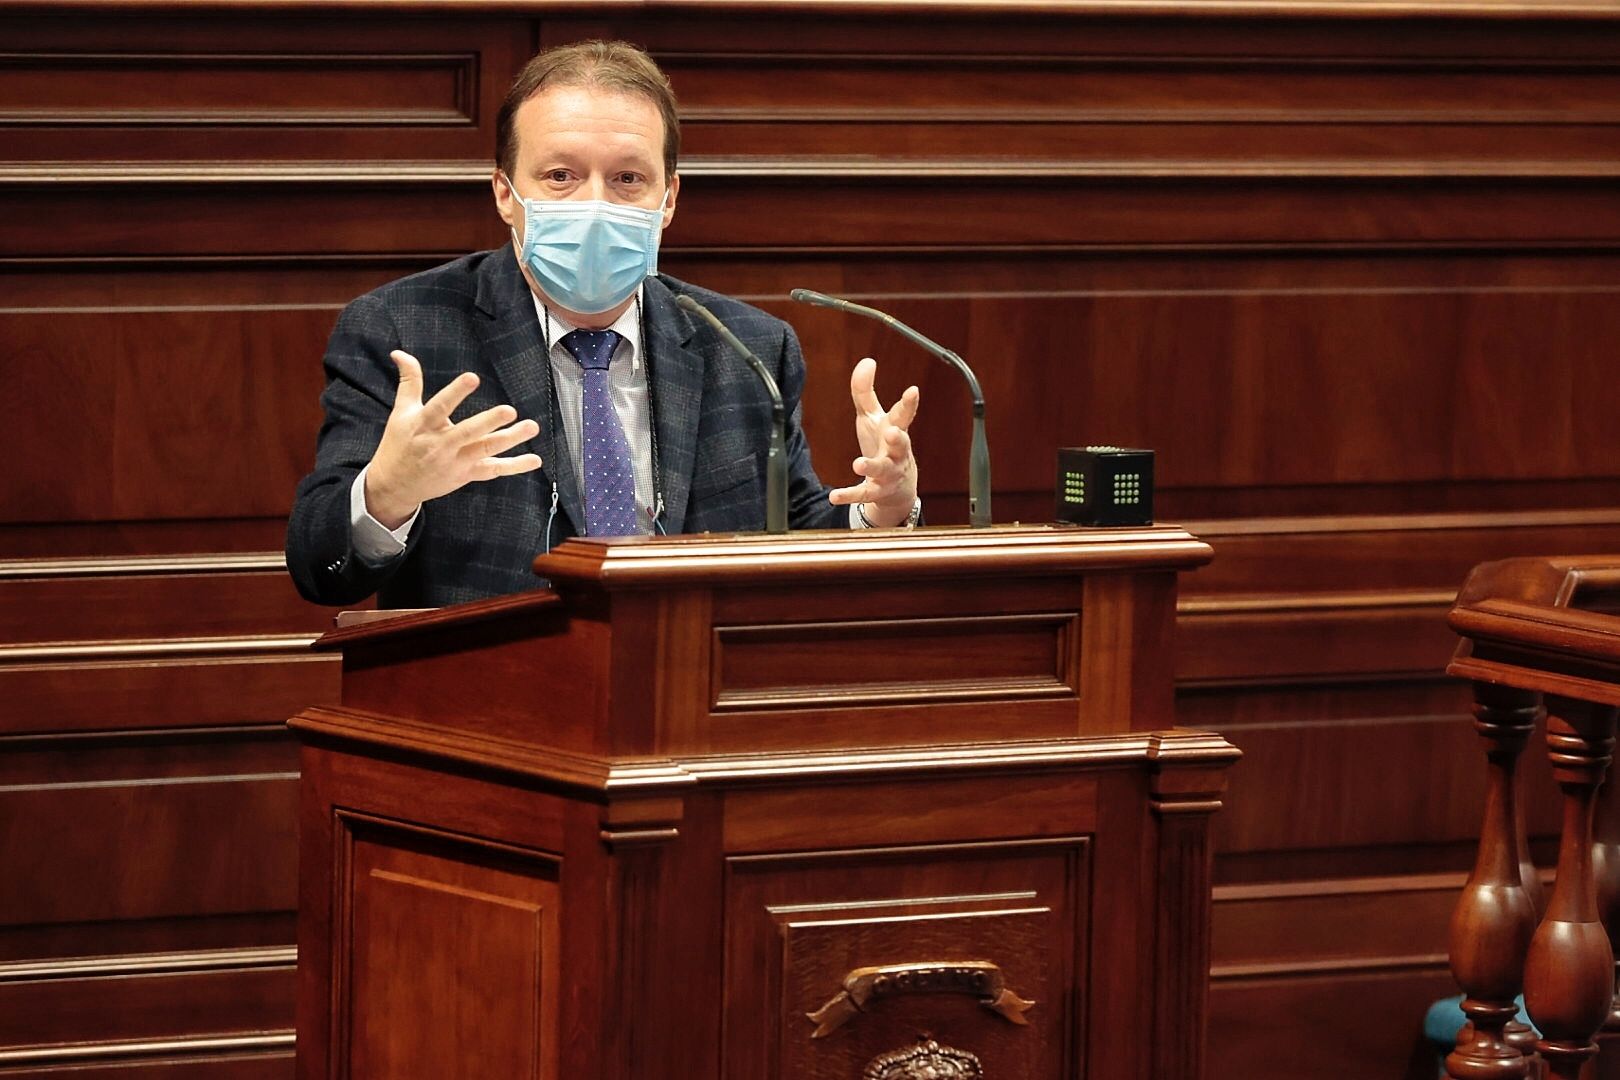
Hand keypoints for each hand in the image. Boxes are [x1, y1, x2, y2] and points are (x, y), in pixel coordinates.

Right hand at [364, 350, 541, 527]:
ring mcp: (455, 461)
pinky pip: (493, 470)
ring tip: (531, 427)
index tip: (473, 378)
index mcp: (423, 425)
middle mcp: (441, 445)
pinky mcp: (466, 474)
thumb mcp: (401, 412)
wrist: (395, 485)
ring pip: (485, 450)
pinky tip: (534, 460)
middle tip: (509, 411)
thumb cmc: (399, 444)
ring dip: (510, 440)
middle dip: (489, 422)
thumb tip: (400, 353)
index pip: (440, 407)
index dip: (456, 392)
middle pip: (467, 432)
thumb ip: (409, 381)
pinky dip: (515, 466)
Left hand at [828, 357, 918, 524]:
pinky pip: (862, 494)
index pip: (903, 415)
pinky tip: (833, 496)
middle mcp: (895, 452)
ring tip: (858, 464)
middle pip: (901, 444)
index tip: (913, 391)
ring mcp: (887, 473)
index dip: (909, 403)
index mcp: (895, 430)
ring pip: (882, 470)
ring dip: (871, 466)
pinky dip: (849, 495)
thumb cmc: (883, 444)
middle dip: (898, 438)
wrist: (898, 489)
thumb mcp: (873, 418)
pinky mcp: (875, 491)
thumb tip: (866, 361)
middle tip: (892, 432)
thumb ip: (865, 392)